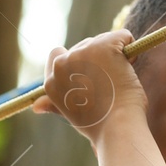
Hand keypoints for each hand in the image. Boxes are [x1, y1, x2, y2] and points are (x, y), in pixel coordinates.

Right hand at [31, 28, 147, 143]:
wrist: (118, 129)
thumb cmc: (98, 126)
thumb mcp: (71, 114)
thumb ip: (54, 104)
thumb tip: (36, 106)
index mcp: (51, 80)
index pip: (57, 54)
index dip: (78, 63)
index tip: (90, 78)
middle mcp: (62, 63)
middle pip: (84, 46)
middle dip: (98, 59)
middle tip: (108, 85)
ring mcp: (83, 53)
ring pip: (103, 41)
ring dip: (114, 55)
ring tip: (118, 82)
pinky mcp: (105, 46)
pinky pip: (123, 36)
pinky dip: (129, 47)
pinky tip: (129, 68)